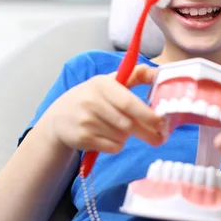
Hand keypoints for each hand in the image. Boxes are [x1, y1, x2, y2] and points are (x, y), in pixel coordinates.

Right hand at [42, 64, 164, 153]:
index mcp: (103, 84)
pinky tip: (108, 137)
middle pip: (128, 124)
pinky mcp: (82, 138)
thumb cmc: (92, 98)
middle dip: (147, 133)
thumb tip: (159, 73)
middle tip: (160, 139)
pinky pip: (112, 147)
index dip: (147, 114)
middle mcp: (92, 101)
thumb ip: (135, 75)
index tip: (162, 122)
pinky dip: (117, 146)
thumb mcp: (109, 82)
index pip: (128, 102)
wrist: (59, 117)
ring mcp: (86, 121)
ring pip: (122, 137)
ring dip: (127, 137)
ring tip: (119, 130)